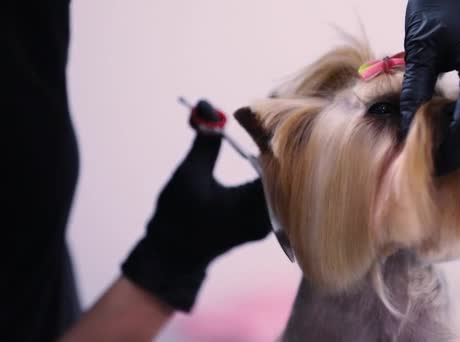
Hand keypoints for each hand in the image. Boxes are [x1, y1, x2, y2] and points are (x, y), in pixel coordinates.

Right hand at [122, 102, 269, 310]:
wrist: (173, 256)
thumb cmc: (176, 218)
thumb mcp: (189, 174)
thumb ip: (206, 142)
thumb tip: (209, 108)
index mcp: (250, 208)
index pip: (274, 165)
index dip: (268, 137)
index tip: (258, 116)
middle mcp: (267, 220)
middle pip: (285, 174)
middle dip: (275, 145)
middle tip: (266, 120)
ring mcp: (269, 225)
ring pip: (283, 184)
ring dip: (274, 160)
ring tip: (264, 135)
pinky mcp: (264, 224)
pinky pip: (276, 193)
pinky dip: (270, 174)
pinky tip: (264, 156)